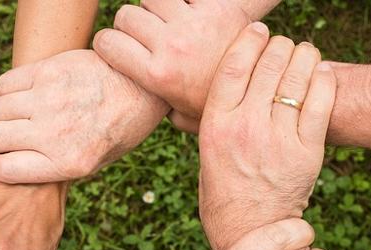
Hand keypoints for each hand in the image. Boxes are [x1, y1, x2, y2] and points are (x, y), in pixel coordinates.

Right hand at [0, 49, 168, 183]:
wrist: (142, 88)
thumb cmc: (119, 129)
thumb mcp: (96, 163)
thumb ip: (56, 168)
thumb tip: (15, 168)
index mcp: (68, 163)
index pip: (2, 169)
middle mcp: (55, 133)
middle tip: (13, 136)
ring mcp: (50, 100)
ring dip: (3, 114)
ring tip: (21, 114)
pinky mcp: (48, 71)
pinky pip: (4, 84)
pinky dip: (6, 91)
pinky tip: (24, 94)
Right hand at [93, 0, 249, 132]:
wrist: (263, 86)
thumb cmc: (218, 105)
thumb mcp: (182, 116)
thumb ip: (156, 106)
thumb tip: (137, 104)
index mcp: (157, 75)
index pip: (107, 42)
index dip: (107, 43)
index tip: (115, 47)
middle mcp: (171, 46)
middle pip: (127, 15)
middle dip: (131, 25)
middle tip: (146, 36)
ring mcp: (193, 24)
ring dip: (155, 7)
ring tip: (167, 21)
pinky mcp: (215, 6)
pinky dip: (183, 0)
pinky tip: (189, 12)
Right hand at [198, 24, 336, 249]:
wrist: (249, 230)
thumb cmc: (222, 190)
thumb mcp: (204, 151)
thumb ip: (208, 118)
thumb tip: (209, 87)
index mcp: (215, 125)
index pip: (233, 65)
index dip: (249, 39)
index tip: (258, 30)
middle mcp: (245, 127)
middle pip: (268, 64)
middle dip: (279, 45)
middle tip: (283, 46)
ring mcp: (278, 139)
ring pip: (297, 76)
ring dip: (304, 56)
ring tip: (304, 54)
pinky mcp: (307, 152)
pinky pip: (321, 101)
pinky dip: (324, 79)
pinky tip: (321, 72)